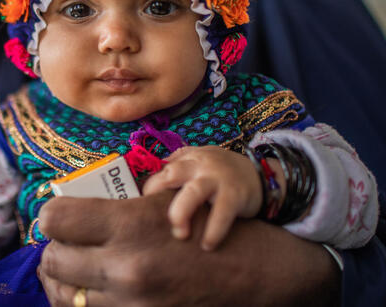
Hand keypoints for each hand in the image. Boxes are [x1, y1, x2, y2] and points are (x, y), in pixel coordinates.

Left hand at [37, 193, 339, 305]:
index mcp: (128, 226)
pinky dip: (81, 303)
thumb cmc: (209, 225)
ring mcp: (131, 304)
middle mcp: (124, 268)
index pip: (55, 219)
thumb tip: (70, 212)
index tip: (61, 217)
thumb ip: (114, 208)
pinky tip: (88, 291)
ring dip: (63, 281)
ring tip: (70, 271)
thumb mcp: (163, 202)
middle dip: (54, 250)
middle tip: (64, 244)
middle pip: (52, 260)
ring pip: (64, 296)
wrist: (259, 272)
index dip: (53, 215)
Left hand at [143, 145, 262, 250]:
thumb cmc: (222, 173)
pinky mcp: (235, 194)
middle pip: (172, 174)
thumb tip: (149, 183)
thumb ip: (177, 167)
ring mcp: (218, 178)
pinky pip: (222, 213)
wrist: (262, 175)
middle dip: (157, 193)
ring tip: (180, 235)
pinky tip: (207, 245)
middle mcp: (200, 165)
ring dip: (181, 213)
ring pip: (194, 192)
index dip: (149, 190)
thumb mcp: (200, 161)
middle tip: (150, 219)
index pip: (161, 171)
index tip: (143, 210)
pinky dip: (214, 230)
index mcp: (188, 159)